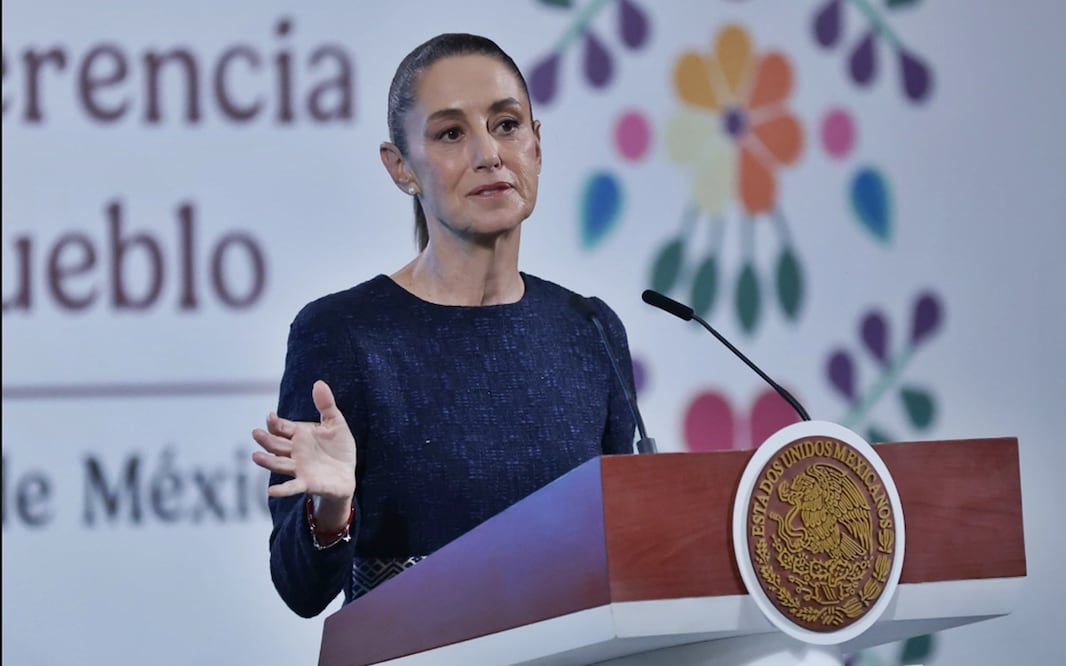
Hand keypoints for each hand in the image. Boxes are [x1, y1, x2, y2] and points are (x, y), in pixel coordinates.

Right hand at [251, 380, 356, 501]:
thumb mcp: (335, 423)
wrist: (347, 473)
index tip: (271, 417)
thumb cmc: (338, 448)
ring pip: (279, 463)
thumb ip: (326, 405)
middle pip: (276, 445)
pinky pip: (292, 486)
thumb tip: (318, 382)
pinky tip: (270, 492)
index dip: (276, 423)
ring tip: (255, 456)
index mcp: (299, 435)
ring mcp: (299, 468)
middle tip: (256, 433)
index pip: (282, 427)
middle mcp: (295, 451)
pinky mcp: (307, 483)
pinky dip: (282, 490)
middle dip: (266, 439)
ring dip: (267, 461)